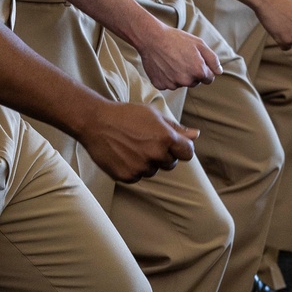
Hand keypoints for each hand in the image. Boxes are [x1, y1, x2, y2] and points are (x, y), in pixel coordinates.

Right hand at [79, 102, 197, 182]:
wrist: (96, 122)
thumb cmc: (126, 115)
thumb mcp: (153, 115)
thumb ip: (176, 128)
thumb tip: (196, 135)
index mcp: (166, 138)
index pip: (187, 153)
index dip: (181, 148)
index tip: (172, 144)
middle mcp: (156, 155)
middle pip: (171, 163)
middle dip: (163, 154)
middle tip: (145, 141)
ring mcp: (141, 168)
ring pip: (153, 170)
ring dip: (147, 162)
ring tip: (131, 146)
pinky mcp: (128, 176)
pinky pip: (138, 177)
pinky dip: (133, 168)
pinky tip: (123, 154)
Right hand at [139, 24, 221, 92]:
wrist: (152, 38)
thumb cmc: (176, 39)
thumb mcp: (199, 44)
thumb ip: (212, 59)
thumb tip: (219, 72)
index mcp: (198, 71)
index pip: (209, 79)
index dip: (204, 69)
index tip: (196, 61)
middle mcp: (186, 81)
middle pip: (195, 82)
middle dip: (192, 73)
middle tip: (182, 58)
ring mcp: (172, 84)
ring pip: (181, 83)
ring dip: (179, 75)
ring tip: (171, 60)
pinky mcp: (160, 85)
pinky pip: (168, 84)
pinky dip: (167, 77)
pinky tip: (163, 65)